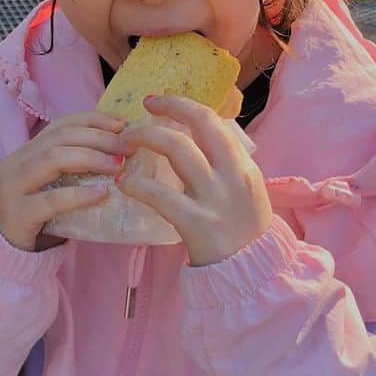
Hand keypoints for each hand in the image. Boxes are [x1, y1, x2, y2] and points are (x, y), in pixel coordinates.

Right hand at [0, 112, 130, 250]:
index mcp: (25, 151)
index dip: (93, 120)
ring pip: (53, 159)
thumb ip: (72, 169)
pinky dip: (78, 194)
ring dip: (91, 158)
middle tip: (127, 147)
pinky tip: (100, 194)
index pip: (61, 124)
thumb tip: (119, 155)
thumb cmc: (34, 216)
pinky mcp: (17, 214)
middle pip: (60, 137)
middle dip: (98, 138)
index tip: (122, 125)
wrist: (0, 251)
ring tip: (117, 166)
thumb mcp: (49, 185)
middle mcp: (16, 163)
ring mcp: (13, 187)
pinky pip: (51, 200)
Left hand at [114, 95, 272, 266]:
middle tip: (143, 108)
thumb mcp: (244, 190)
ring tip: (126, 142)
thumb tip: (193, 137)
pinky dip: (136, 184)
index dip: (184, 105)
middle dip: (169, 108)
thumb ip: (224, 165)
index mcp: (243, 166)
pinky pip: (160, 195)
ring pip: (178, 150)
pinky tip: (123, 182)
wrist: (252, 274)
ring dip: (147, 138)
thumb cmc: (242, 232)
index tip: (159, 101)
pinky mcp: (197, 222)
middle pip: (200, 124)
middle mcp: (233, 175)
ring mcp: (215, 198)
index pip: (214, 122)